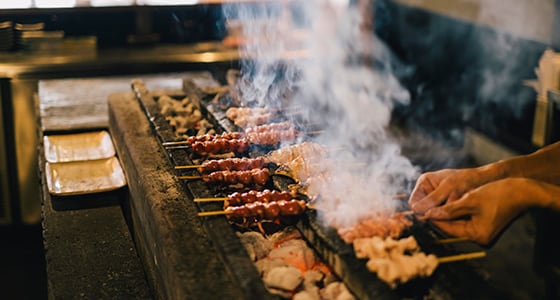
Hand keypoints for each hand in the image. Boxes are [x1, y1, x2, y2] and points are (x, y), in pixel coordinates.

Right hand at [408, 167, 496, 213]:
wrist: (486, 181)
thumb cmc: (467, 179)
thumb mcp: (449, 188)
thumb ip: (433, 199)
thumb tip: (415, 210)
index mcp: (424, 183)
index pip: (414, 202)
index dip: (420, 211)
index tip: (430, 216)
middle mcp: (428, 192)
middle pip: (423, 210)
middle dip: (434, 213)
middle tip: (448, 212)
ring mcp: (437, 200)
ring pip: (434, 214)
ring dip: (443, 215)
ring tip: (456, 210)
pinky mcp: (446, 208)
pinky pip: (443, 216)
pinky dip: (450, 216)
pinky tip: (458, 213)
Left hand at [423, 178, 540, 244]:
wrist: (523, 191)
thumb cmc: (499, 194)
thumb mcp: (470, 200)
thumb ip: (448, 209)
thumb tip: (428, 214)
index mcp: (477, 235)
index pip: (447, 228)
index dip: (432, 218)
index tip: (419, 210)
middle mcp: (479, 238)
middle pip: (451, 227)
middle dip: (438, 215)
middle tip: (422, 206)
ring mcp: (482, 232)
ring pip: (457, 222)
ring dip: (447, 213)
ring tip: (432, 203)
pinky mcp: (485, 225)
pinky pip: (465, 220)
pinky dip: (457, 212)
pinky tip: (447, 202)